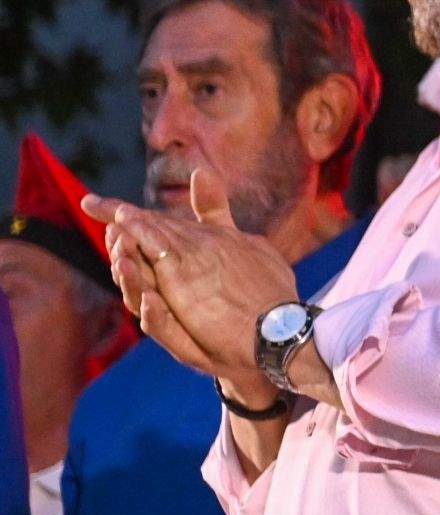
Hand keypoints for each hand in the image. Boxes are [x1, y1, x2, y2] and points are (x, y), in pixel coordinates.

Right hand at [84, 174, 294, 400]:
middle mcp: (163, 294)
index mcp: (169, 269)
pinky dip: (155, 316)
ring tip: (126, 264)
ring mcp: (173, 320)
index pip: (139, 244)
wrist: (263, 338)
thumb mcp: (225, 244)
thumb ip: (211, 210)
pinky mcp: (187, 344)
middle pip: (133, 270)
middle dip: (123, 252)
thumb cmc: (235, 290)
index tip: (102, 208)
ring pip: (140, 299)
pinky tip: (152, 301)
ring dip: (131, 282)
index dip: (122, 227)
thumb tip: (201, 171)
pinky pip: (163, 330)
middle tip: (115, 235)